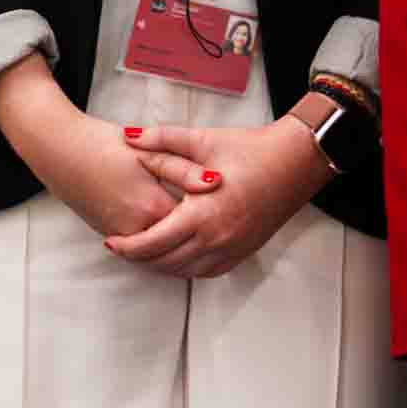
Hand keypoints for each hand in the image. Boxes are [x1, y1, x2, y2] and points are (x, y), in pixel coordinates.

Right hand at [0, 57, 210, 252]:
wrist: (59, 151)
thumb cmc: (101, 145)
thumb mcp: (146, 152)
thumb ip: (184, 169)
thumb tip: (217, 181)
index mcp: (150, 206)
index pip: (195, 223)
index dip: (214, 214)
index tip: (232, 205)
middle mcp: (136, 228)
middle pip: (180, 244)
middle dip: (201, 236)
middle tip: (224, 225)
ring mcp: (121, 235)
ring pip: (161, 252)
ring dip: (182, 245)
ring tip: (205, 232)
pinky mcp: (110, 234)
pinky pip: (143, 249)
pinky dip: (161, 244)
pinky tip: (176, 231)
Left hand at [110, 117, 323, 277]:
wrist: (296, 162)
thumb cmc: (251, 150)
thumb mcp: (203, 141)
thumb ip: (162, 140)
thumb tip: (129, 136)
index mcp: (202, 215)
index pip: (152, 243)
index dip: (127, 246)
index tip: (110, 241)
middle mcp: (216, 239)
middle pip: (164, 263)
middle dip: (139, 258)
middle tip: (121, 246)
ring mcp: (232, 250)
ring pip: (183, 272)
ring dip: (160, 265)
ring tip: (143, 251)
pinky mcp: (243, 252)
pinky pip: (205, 272)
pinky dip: (185, 268)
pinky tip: (175, 255)